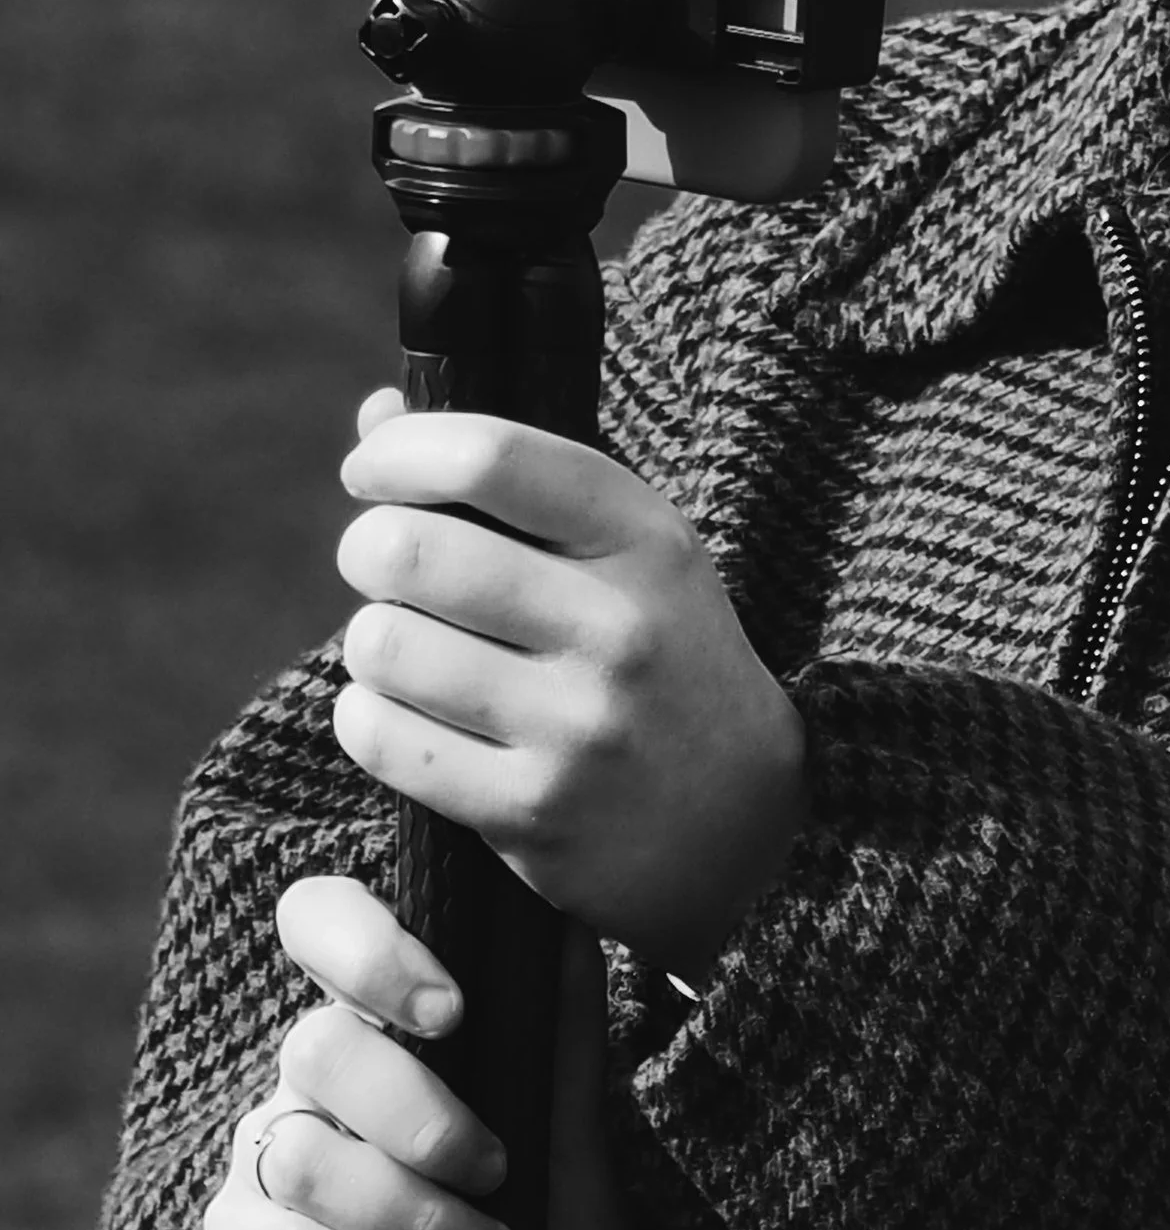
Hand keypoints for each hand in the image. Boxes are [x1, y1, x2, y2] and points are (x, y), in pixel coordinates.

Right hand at [204, 876, 635, 1229]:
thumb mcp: (579, 1144)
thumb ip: (564, 1039)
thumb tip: (568, 923)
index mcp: (392, 1017)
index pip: (322, 921)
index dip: (367, 946)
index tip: (455, 1011)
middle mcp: (317, 1073)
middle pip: (317, 1045)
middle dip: (418, 1114)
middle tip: (497, 1168)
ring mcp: (272, 1154)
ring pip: (304, 1153)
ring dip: (416, 1214)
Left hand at [334, 390, 803, 974]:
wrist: (743, 815)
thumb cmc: (659, 653)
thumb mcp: (627, 551)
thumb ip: (512, 478)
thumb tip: (376, 414)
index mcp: (645, 539)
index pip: (492, 458)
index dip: (399, 452)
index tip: (370, 471)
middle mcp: (618, 627)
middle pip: (410, 549)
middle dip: (368, 548)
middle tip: (385, 566)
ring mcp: (578, 725)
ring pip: (383, 646)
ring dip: (370, 641)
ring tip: (405, 648)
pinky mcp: (533, 810)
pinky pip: (385, 740)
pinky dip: (367, 718)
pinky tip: (402, 713)